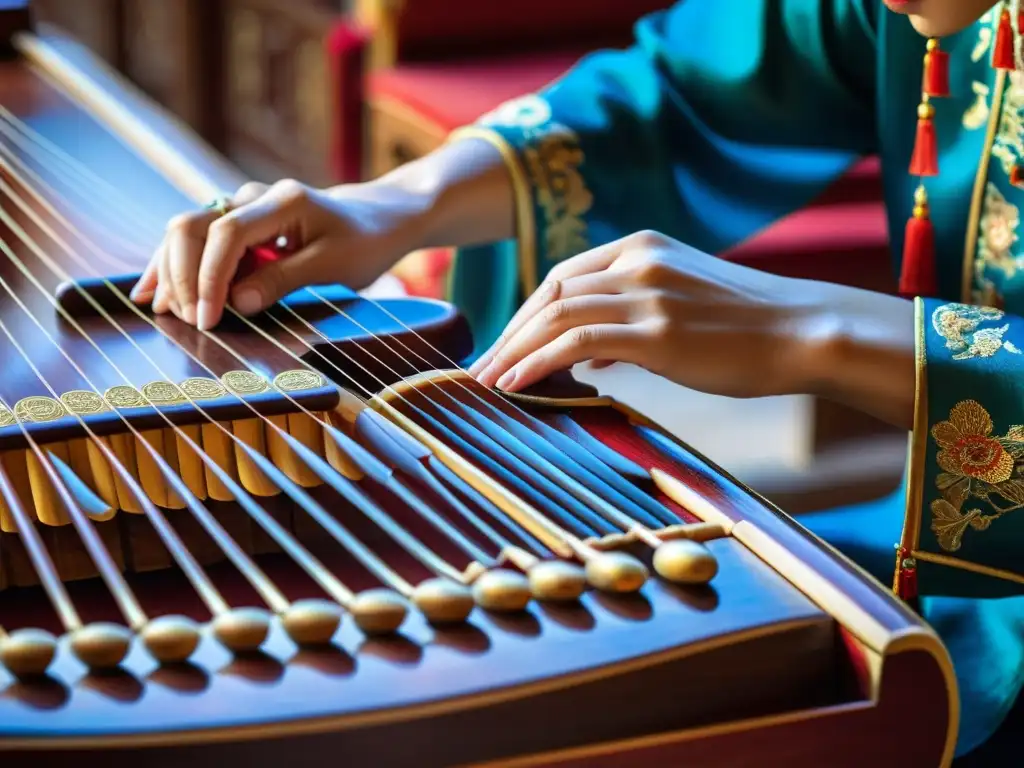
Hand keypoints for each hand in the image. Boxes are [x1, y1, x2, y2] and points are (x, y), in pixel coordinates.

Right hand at [131, 137, 516, 330]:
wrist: (377, 220)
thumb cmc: (364, 243)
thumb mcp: (334, 265)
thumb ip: (285, 279)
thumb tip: (236, 302)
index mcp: (284, 201)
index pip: (228, 232)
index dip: (211, 276)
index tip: (208, 318)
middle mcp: (254, 196)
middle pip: (195, 224)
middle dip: (183, 274)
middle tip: (187, 321)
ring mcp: (242, 205)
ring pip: (187, 230)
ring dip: (170, 270)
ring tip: (158, 310)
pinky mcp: (237, 223)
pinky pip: (195, 241)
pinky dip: (173, 265)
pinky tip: (151, 292)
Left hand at [469, 230, 916, 429]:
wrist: (807, 332)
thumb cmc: (748, 328)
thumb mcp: (681, 306)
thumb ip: (630, 318)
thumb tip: (584, 354)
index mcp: (642, 246)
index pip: (563, 276)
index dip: (526, 314)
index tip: (506, 346)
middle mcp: (638, 260)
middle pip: (549, 292)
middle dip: (509, 333)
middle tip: (482, 368)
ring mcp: (647, 293)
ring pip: (554, 314)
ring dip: (513, 350)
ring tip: (487, 382)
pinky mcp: (657, 331)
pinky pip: (575, 342)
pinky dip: (536, 362)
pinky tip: (515, 385)